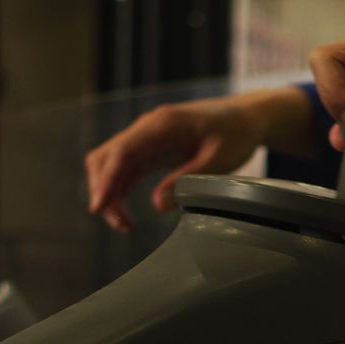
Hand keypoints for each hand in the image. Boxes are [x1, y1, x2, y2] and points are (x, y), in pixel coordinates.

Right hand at [84, 87, 313, 231]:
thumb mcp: (220, 159)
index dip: (106, 180)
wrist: (246, 117)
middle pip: (107, 158)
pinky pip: (125, 171)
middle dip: (104, 191)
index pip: (122, 151)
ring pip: (112, 166)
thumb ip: (189, 178)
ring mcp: (147, 138)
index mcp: (163, 124)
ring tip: (125, 226)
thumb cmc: (237, 133)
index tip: (98, 207)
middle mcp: (147, 128)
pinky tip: (127, 215)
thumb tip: (158, 205)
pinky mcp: (151, 150)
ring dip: (111, 195)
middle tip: (121, 225)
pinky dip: (120, 192)